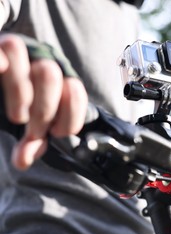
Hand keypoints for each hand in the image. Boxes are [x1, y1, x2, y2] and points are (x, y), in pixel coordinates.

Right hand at [0, 34, 87, 169]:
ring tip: (18, 117)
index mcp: (60, 77)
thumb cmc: (19, 102)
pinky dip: (1, 60)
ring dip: (23, 93)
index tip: (55, 134)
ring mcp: (22, 50)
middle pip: (51, 77)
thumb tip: (23, 160)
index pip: (75, 91)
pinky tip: (0, 69)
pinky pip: (7, 48)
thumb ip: (32, 140)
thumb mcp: (30, 122)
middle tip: (33, 132)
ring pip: (34, 65)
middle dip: (44, 111)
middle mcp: (43, 60)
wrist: (1, 71)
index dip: (70, 116)